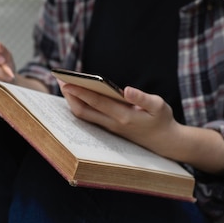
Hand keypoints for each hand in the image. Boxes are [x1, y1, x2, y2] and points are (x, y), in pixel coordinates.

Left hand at [59, 81, 177, 153]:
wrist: (164, 142)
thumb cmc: (161, 120)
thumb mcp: (159, 106)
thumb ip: (142, 97)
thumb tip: (126, 90)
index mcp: (124, 116)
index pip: (97, 103)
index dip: (81, 92)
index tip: (67, 83)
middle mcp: (112, 124)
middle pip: (84, 111)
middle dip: (70, 96)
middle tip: (59, 80)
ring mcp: (109, 127)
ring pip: (84, 115)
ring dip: (72, 101)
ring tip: (64, 85)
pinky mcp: (108, 127)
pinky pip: (89, 116)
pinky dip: (80, 105)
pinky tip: (75, 94)